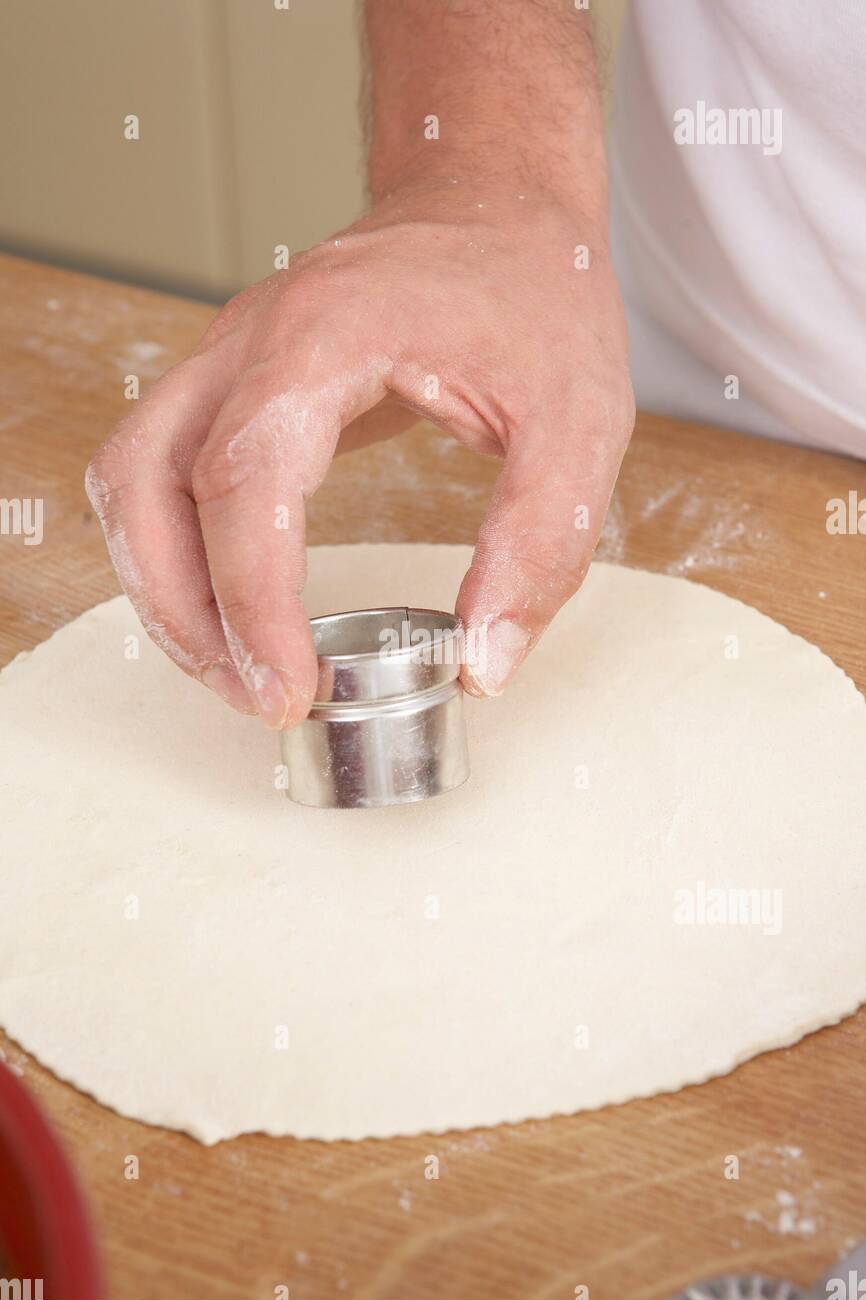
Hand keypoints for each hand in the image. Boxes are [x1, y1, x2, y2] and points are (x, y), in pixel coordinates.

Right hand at [86, 182, 633, 726]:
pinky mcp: (233, 382)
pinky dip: (175, 552)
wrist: (493, 198)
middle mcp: (251, 340)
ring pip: (130, 479)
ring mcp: (228, 355)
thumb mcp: (579, 420)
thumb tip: (481, 666)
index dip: (252, 602)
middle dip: (184, 612)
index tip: (288, 687)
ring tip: (234, 670)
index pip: (244, 482)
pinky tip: (232, 608)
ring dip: (162, 588)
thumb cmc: (534, 292)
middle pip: (145, 484)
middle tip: (259, 697)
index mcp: (327, 336)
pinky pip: (159, 472)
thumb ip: (539, 545)